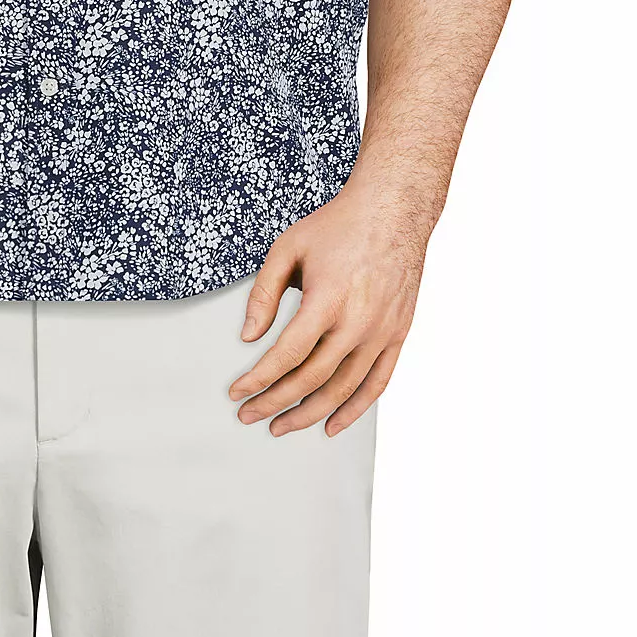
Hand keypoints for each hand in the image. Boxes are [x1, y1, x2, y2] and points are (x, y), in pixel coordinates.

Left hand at [227, 188, 425, 436]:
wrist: (393, 210)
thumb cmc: (339, 226)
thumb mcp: (288, 248)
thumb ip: (264, 293)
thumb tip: (248, 336)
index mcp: (327, 299)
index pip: (286, 355)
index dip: (258, 380)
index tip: (237, 392)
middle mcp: (358, 322)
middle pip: (311, 379)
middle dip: (275, 403)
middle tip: (250, 415)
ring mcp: (382, 332)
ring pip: (343, 390)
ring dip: (310, 414)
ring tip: (282, 425)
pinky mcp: (398, 334)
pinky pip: (377, 384)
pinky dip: (354, 410)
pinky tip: (332, 424)